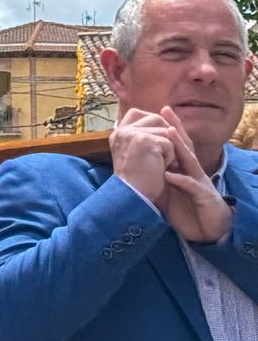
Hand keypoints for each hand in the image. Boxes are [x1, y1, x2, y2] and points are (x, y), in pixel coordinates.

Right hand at [110, 106, 176, 204]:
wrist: (134, 197)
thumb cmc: (138, 180)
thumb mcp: (136, 152)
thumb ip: (142, 135)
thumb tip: (162, 118)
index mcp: (117, 133)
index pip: (137, 114)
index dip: (152, 123)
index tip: (155, 142)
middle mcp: (121, 130)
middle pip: (156, 119)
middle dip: (165, 137)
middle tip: (161, 158)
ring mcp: (132, 133)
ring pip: (165, 131)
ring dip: (169, 149)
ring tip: (159, 165)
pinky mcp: (145, 140)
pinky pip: (169, 143)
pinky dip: (170, 158)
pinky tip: (160, 169)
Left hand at [160, 109, 232, 243]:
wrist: (207, 230)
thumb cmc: (187, 208)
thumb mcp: (168, 189)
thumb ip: (156, 175)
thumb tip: (133, 164)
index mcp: (183, 169)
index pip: (175, 145)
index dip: (167, 129)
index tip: (154, 112)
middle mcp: (192, 172)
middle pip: (184, 146)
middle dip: (175, 128)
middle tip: (165, 110)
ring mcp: (199, 183)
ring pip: (190, 162)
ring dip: (180, 148)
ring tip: (168, 133)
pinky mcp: (203, 197)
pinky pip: (191, 187)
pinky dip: (180, 180)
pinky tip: (169, 175)